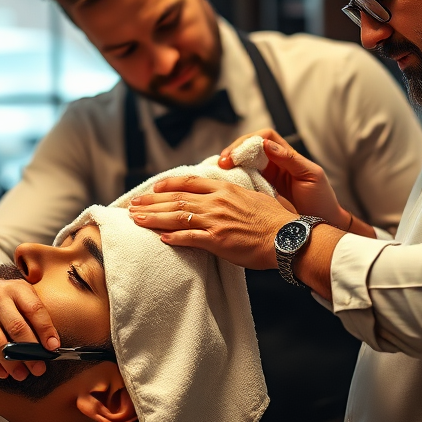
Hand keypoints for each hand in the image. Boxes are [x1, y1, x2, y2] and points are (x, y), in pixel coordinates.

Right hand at [0, 271, 59, 380]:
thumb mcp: (22, 293)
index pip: (34, 309)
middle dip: (30, 351)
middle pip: (16, 327)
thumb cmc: (6, 297)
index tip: (53, 347)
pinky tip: (4, 373)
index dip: (46, 329)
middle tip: (39, 368)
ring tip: (23, 374)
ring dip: (11, 362)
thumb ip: (37, 312)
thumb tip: (52, 343)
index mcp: (16, 288)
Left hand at [128, 175, 293, 268]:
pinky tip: (159, 238)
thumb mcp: (252, 198)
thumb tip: (222, 197)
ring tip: (136, 219)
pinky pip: (188, 238)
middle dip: (152, 201)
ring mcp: (215, 221)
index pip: (189, 182)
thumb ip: (233, 197)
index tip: (154, 188)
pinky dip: (172, 237)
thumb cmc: (275, 220)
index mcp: (225, 190)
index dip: (168, 184)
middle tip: (134, 205)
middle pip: (176, 198)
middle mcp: (216, 202)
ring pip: (176, 216)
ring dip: (154, 217)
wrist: (287, 237)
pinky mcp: (217, 240)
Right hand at [218, 129, 349, 228]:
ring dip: (229, 165)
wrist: (318, 226)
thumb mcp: (310, 176)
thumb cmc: (321, 200)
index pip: (264, 137)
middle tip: (222, 163)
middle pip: (248, 148)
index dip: (250, 141)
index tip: (239, 152)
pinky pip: (242, 181)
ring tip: (218, 172)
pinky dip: (231, 180)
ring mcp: (265, 178)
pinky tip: (223, 184)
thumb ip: (290, 159)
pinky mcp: (258, 193)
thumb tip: (267, 144)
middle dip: (234, 152)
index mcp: (286, 156)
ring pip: (242, 164)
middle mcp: (274, 164)